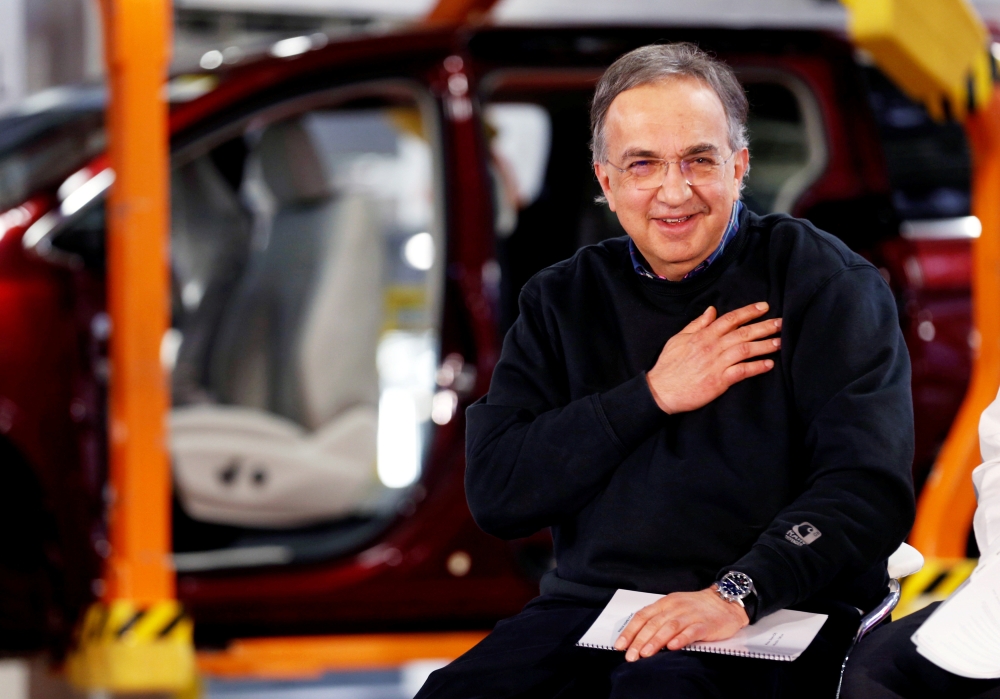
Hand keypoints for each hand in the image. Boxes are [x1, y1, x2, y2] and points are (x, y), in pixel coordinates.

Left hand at [614, 587, 748, 660]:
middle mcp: (675, 607)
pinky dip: (681, 639)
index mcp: (665, 603)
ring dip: (656, 641)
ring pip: (669, 627)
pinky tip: (672, 647)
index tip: (620, 645)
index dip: (630, 631)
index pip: (643, 616)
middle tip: (630, 656)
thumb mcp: (674, 607)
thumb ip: (658, 619)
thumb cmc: (695, 607)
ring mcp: (690, 615)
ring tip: (645, 654)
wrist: (725, 602)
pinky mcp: (705, 624)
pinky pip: (691, 631)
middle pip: (653, 623)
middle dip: (639, 640)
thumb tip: (638, 637)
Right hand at [646, 302, 780, 413]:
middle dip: (764, 326)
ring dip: (765, 346)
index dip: (748, 312)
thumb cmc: (669, 365)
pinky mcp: (719, 381)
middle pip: (743, 332)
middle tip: (781, 323)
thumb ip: (697, 324)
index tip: (764, 307)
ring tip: (780, 342)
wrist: (661, 390)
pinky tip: (769, 365)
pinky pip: (742, 371)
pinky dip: (757, 367)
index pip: (730, 319)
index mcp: (703, 335)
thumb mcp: (679, 339)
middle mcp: (712, 347)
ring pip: (746, 350)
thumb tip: (711, 310)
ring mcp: (716, 364)